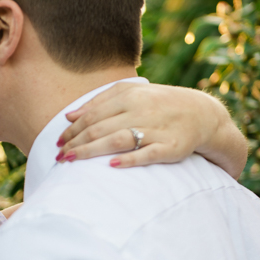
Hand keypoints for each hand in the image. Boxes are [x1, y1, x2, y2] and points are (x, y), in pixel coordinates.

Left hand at [57, 81, 238, 169]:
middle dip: (76, 142)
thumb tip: (69, 116)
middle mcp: (141, 110)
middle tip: (59, 155)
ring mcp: (157, 129)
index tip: (57, 142)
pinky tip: (111, 165)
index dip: (73, 130)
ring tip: (71, 160)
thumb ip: (99, 102)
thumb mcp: (131, 94)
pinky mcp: (171, 147)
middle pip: (101, 128)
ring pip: (118, 139)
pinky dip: (129, 159)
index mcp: (129, 96)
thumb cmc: (157, 104)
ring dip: (92, 151)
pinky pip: (148, 154)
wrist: (201, 113)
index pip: (93, 115)